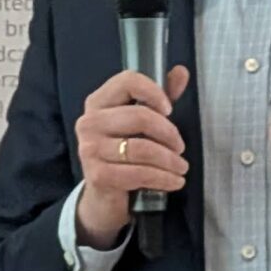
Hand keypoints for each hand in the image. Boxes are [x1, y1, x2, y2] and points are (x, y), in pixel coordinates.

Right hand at [75, 64, 190, 246]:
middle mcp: (89, 123)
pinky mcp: (98, 175)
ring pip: (143, 149)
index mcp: (98, 102)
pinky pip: (140, 173)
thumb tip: (180, 72)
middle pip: (140, 117)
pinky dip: (163, 179)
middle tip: (180, 147)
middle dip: (169, 133)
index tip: (169, 109)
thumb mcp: (141, 124)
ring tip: (181, 167)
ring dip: (170, 160)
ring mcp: (90, 149)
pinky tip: (174, 182)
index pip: (127, 82)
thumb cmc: (123, 154)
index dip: (153, 92)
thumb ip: (159, 97)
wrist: (104, 197)